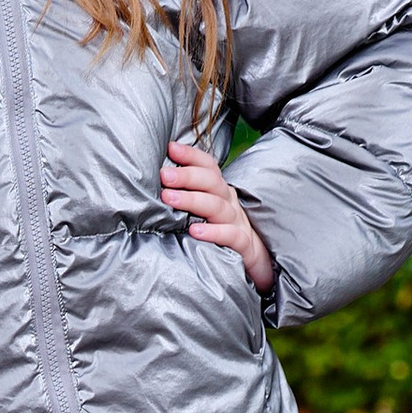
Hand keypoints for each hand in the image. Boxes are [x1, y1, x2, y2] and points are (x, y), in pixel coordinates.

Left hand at [161, 135, 275, 292]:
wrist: (257, 264)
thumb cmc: (222, 234)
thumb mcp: (205, 212)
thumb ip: (186, 198)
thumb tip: (154, 186)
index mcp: (220, 191)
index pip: (209, 167)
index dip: (191, 155)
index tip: (170, 148)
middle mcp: (229, 203)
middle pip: (212, 183)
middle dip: (187, 176)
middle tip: (164, 176)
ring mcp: (238, 223)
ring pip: (218, 206)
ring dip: (193, 200)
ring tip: (169, 199)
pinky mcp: (244, 246)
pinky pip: (231, 236)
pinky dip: (214, 232)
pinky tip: (195, 231)